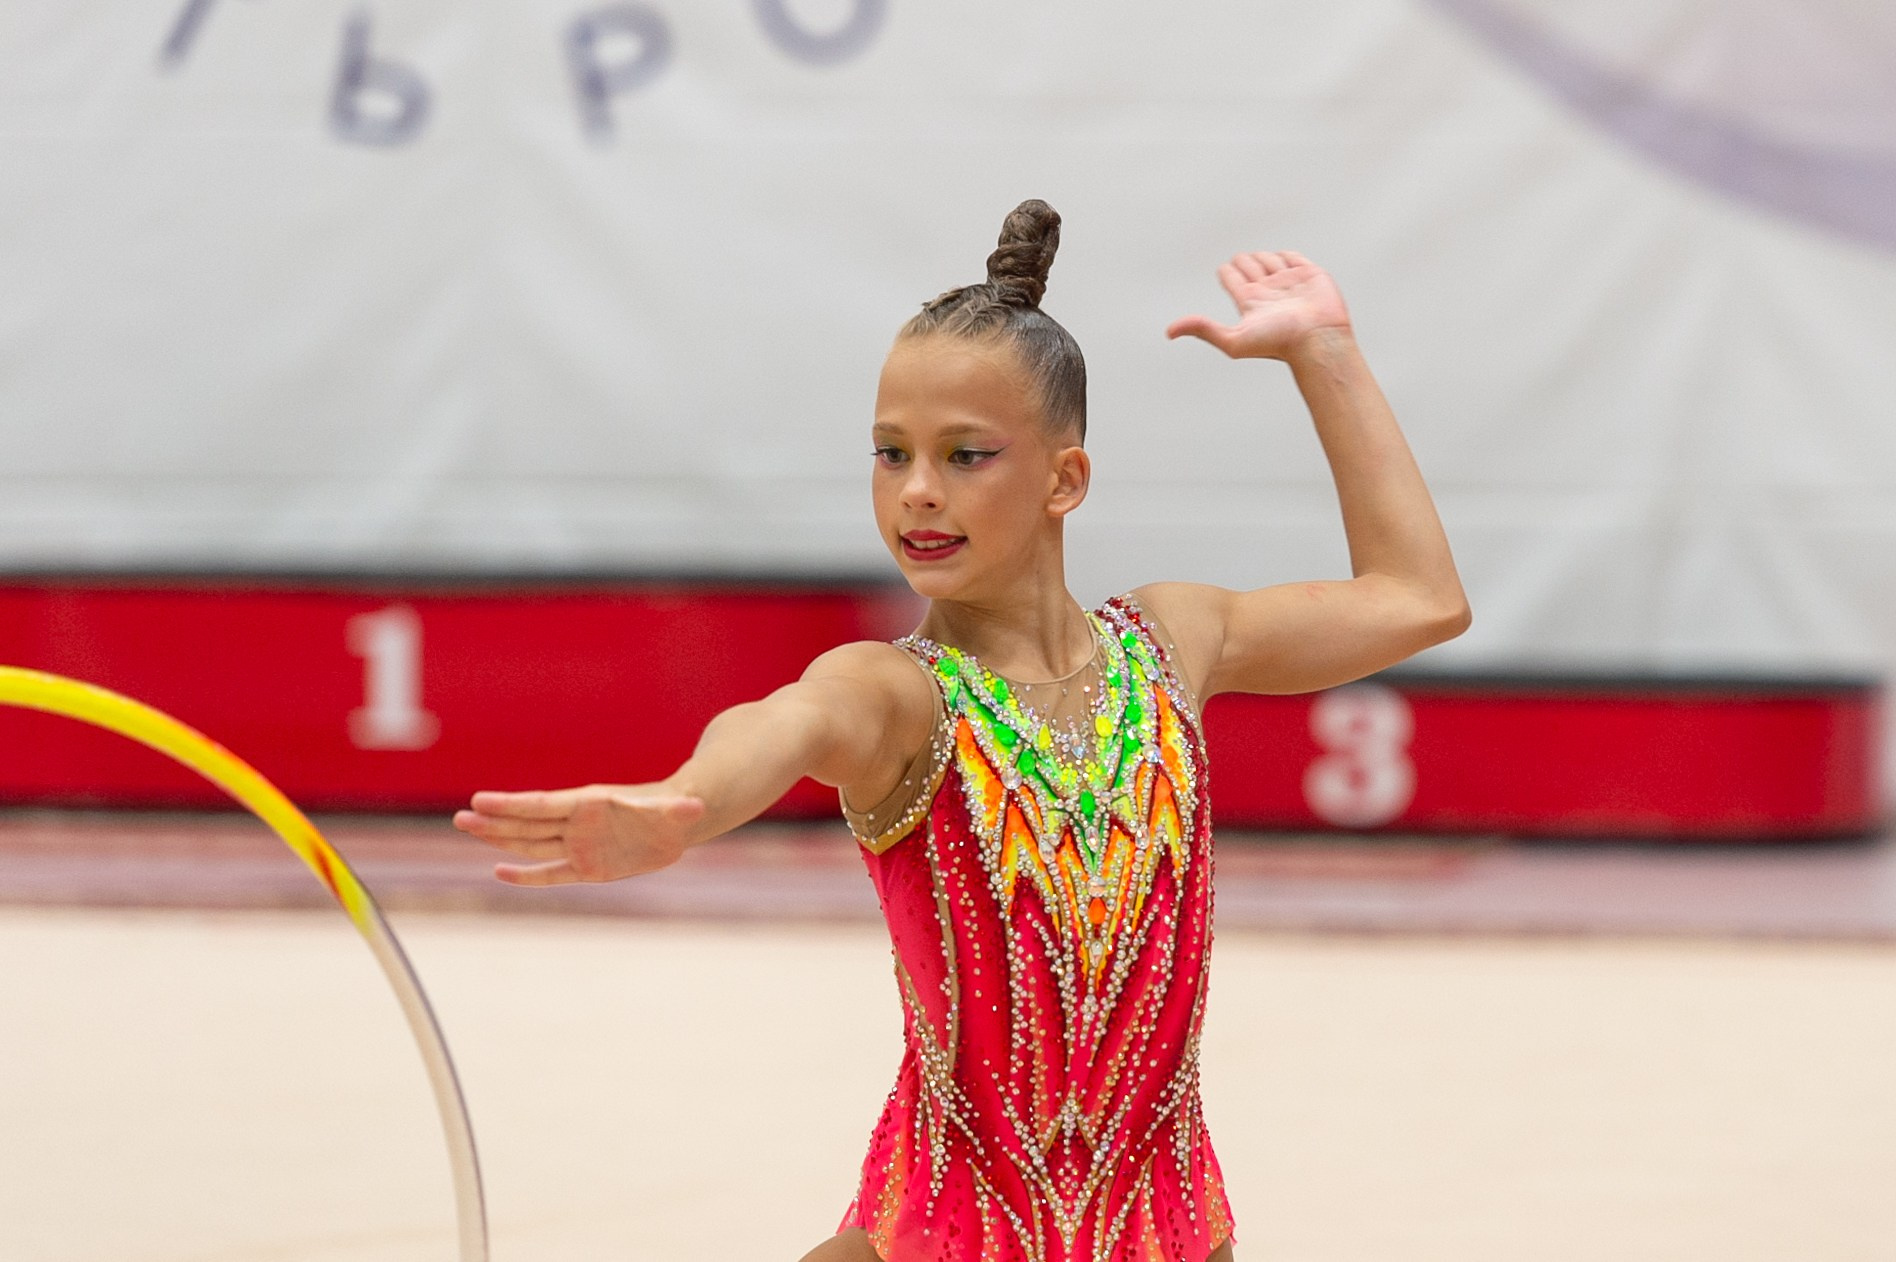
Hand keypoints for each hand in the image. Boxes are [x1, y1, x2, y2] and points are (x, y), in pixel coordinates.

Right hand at [452, 783, 706, 885]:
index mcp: (590, 804)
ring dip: (500, 840)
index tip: (480, 800)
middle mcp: (578, 823)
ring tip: (467, 828)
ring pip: (531, 844)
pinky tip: (500, 873)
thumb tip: (696, 806)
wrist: (675, 823)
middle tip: (461, 816)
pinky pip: (550, 873)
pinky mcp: (586, 867)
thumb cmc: (673, 810)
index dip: (511, 804)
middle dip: (495, 821)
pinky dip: (527, 876)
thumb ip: (682, 808)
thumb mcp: (678, 810)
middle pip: (528, 824)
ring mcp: (579, 844)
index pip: (543, 805)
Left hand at [1166, 251, 1351, 360]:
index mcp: (1249, 302)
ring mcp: (1288, 282)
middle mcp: (1267, 291)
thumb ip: (1203, 330)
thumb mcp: (1234, 340)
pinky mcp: (1310, 275)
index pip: (1231, 276)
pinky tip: (1291, 268)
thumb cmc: (1279, 344)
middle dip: (1246, 262)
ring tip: (1278, 280)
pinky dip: (1289, 257)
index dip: (1227, 271)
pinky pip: (1293, 257)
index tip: (1230, 275)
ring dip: (1268, 260)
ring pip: (1269, 258)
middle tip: (1257, 279)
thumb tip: (1168, 332)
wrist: (1318, 340)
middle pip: (1247, 263)